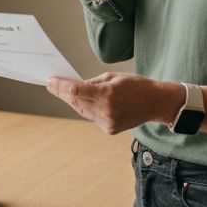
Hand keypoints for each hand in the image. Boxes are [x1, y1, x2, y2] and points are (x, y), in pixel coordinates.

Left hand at [46, 72, 181, 134]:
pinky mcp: (109, 129)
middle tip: (52, 85)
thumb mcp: (113, 77)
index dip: (60, 86)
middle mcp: (105, 110)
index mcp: (107, 94)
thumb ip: (93, 82)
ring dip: (72, 101)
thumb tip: (75, 87)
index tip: (49, 81)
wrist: (156, 103)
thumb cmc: (137, 85)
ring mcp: (107, 122)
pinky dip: (85, 109)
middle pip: (75, 102)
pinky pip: (91, 117)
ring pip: (82, 111)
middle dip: (62, 93)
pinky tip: (81, 102)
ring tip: (63, 92)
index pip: (75, 90)